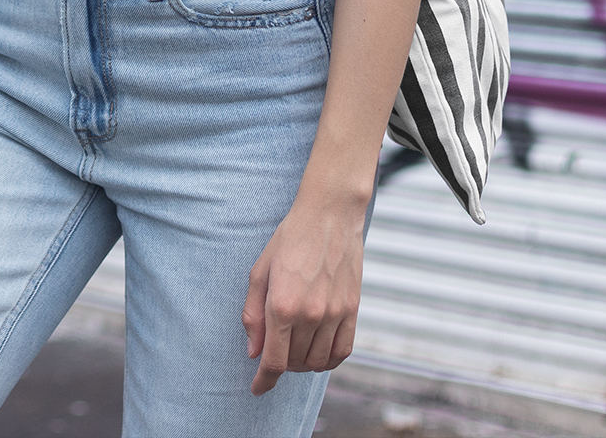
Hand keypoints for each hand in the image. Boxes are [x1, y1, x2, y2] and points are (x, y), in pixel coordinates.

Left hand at [241, 189, 366, 392]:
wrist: (329, 216)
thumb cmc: (289, 240)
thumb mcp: (259, 272)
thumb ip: (253, 314)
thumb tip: (253, 352)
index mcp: (282, 305)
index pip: (273, 361)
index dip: (263, 381)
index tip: (257, 389)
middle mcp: (310, 314)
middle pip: (293, 363)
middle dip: (279, 363)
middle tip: (273, 347)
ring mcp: (335, 314)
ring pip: (317, 362)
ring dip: (301, 362)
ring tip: (293, 345)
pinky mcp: (353, 310)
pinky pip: (342, 352)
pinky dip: (327, 359)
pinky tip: (316, 350)